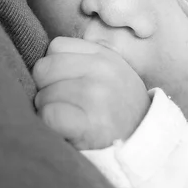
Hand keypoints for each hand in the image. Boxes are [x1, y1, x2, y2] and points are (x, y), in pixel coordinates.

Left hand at [33, 36, 150, 149]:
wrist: (144, 141)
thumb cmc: (118, 106)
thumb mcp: (111, 71)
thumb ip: (83, 59)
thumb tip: (43, 63)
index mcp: (104, 55)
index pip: (56, 46)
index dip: (53, 65)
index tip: (65, 81)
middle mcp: (102, 70)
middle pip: (44, 68)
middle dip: (44, 87)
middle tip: (61, 102)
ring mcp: (96, 95)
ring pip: (43, 94)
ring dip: (47, 109)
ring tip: (67, 117)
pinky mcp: (89, 123)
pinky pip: (48, 115)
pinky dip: (49, 124)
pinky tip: (64, 128)